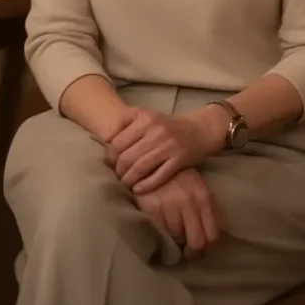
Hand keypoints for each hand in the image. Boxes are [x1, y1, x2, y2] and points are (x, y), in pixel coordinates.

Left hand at [106, 105, 227, 193]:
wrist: (199, 129)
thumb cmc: (167, 125)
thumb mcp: (146, 115)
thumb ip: (125, 121)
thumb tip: (105, 138)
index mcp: (145, 119)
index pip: (118, 142)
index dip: (110, 156)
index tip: (110, 163)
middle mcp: (156, 131)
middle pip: (127, 157)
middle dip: (118, 171)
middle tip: (117, 176)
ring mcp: (169, 146)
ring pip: (140, 167)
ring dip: (128, 179)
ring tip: (125, 184)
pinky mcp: (180, 160)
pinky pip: (159, 176)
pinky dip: (146, 185)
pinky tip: (138, 189)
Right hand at [134, 167, 220, 257]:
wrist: (152, 160)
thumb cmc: (177, 176)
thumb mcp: (197, 188)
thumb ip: (205, 210)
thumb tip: (209, 240)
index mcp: (204, 197)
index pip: (213, 234)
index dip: (207, 249)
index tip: (200, 252)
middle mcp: (190, 201)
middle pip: (196, 242)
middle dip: (191, 252)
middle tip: (184, 253)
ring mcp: (170, 204)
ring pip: (176, 237)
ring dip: (173, 239)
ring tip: (168, 234)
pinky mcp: (152, 206)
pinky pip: (159, 231)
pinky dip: (159, 233)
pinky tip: (157, 227)